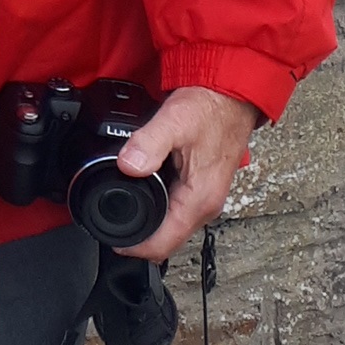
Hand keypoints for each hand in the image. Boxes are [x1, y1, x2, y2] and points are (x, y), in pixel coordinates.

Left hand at [116, 85, 259, 264]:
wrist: (231, 96)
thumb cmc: (210, 109)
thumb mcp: (174, 122)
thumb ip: (149, 144)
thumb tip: (128, 166)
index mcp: (199, 199)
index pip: (165, 244)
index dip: (137, 248)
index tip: (115, 242)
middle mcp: (206, 205)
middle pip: (168, 239)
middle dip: (140, 237)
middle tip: (114, 221)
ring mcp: (206, 197)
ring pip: (173, 224)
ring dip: (151, 222)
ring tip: (126, 205)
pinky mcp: (203, 186)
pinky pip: (178, 208)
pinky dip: (160, 205)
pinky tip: (146, 188)